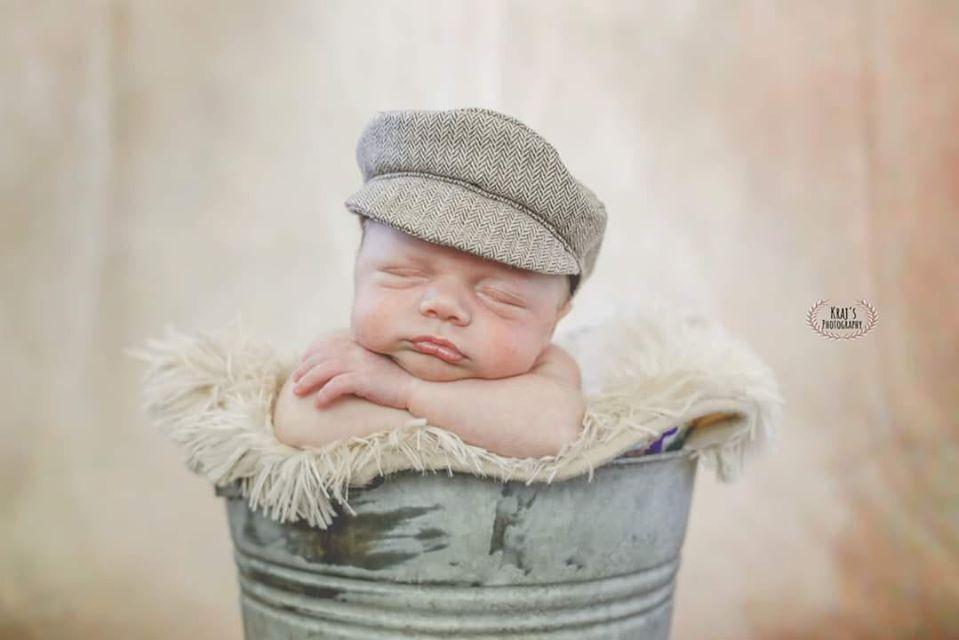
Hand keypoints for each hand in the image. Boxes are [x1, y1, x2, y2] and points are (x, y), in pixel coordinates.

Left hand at [291, 330, 415, 409]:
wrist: (413, 388)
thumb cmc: (393, 378)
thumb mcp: (373, 362)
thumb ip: (357, 357)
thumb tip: (338, 364)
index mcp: (358, 344)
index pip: (326, 343)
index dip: (311, 353)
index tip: (303, 364)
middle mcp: (356, 351)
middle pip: (321, 356)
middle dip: (304, 369)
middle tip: (295, 381)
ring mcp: (359, 364)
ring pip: (323, 370)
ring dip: (308, 381)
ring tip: (299, 392)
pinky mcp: (362, 379)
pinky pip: (335, 386)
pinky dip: (324, 395)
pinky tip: (319, 404)